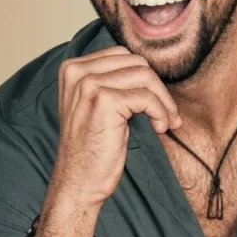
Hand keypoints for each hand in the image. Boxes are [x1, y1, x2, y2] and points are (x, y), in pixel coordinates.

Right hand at [51, 46, 181, 207]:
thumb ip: (107, 80)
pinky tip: (159, 127)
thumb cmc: (89, 148)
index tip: (154, 101)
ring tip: (163, 121)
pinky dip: (162, 113)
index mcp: (72, 69)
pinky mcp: (104, 101)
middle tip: (165, 113)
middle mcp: (77, 72)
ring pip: (146, 76)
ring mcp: (89, 85)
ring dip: (164, 101)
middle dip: (157, 88)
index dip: (144, 78)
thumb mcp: (90, 105)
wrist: (78, 181)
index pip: (122, 55)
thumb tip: (146, 66)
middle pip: (136, 62)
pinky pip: (148, 97)